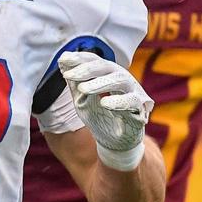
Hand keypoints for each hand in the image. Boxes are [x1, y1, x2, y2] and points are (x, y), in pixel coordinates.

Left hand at [58, 51, 152, 169]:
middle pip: (106, 66)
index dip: (80, 58)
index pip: (95, 60)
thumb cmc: (100, 116)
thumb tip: (62, 59)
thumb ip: (74, 81)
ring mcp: (133, 91)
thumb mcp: (82, 98)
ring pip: (120, 80)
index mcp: (108, 74)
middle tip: (68, 75)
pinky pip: (131, 101)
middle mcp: (121, 78)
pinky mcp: (139, 108)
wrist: (115, 142)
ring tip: (83, 89)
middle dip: (86, 69)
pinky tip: (104, 103)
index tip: (63, 59)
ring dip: (100, 83)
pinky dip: (118, 101)